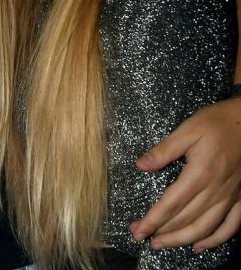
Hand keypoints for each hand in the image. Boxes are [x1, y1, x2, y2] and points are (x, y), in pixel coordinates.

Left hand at [130, 97, 240, 250]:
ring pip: (205, 228)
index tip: (137, 229)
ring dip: (183, 239)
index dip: (152, 219)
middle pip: (185, 220)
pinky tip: (200, 245)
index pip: (170, 204)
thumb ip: (163, 150)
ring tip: (163, 244)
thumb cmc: (217, 123)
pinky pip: (230, 227)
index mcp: (198, 175)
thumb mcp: (187, 130)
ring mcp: (230, 197)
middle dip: (162, 232)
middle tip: (142, 238)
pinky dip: (215, 239)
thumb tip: (140, 165)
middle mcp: (215, 191)